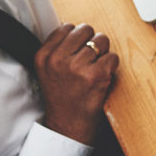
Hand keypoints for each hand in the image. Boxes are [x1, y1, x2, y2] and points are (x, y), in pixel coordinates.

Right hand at [35, 23, 118, 144]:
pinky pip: (112, 56)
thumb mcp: (46, 71)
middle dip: (91, 41)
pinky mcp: (96, 76)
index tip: (77, 51)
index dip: (76, 38)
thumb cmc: (61, 98)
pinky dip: (112, 66)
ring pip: (101, 40)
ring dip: (103, 53)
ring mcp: (77, 68)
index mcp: (43, 57)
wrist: (67, 127)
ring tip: (95, 68)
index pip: (66, 27)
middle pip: (85, 29)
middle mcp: (58, 60)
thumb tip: (77, 29)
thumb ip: (56, 50)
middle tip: (90, 59)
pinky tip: (103, 77)